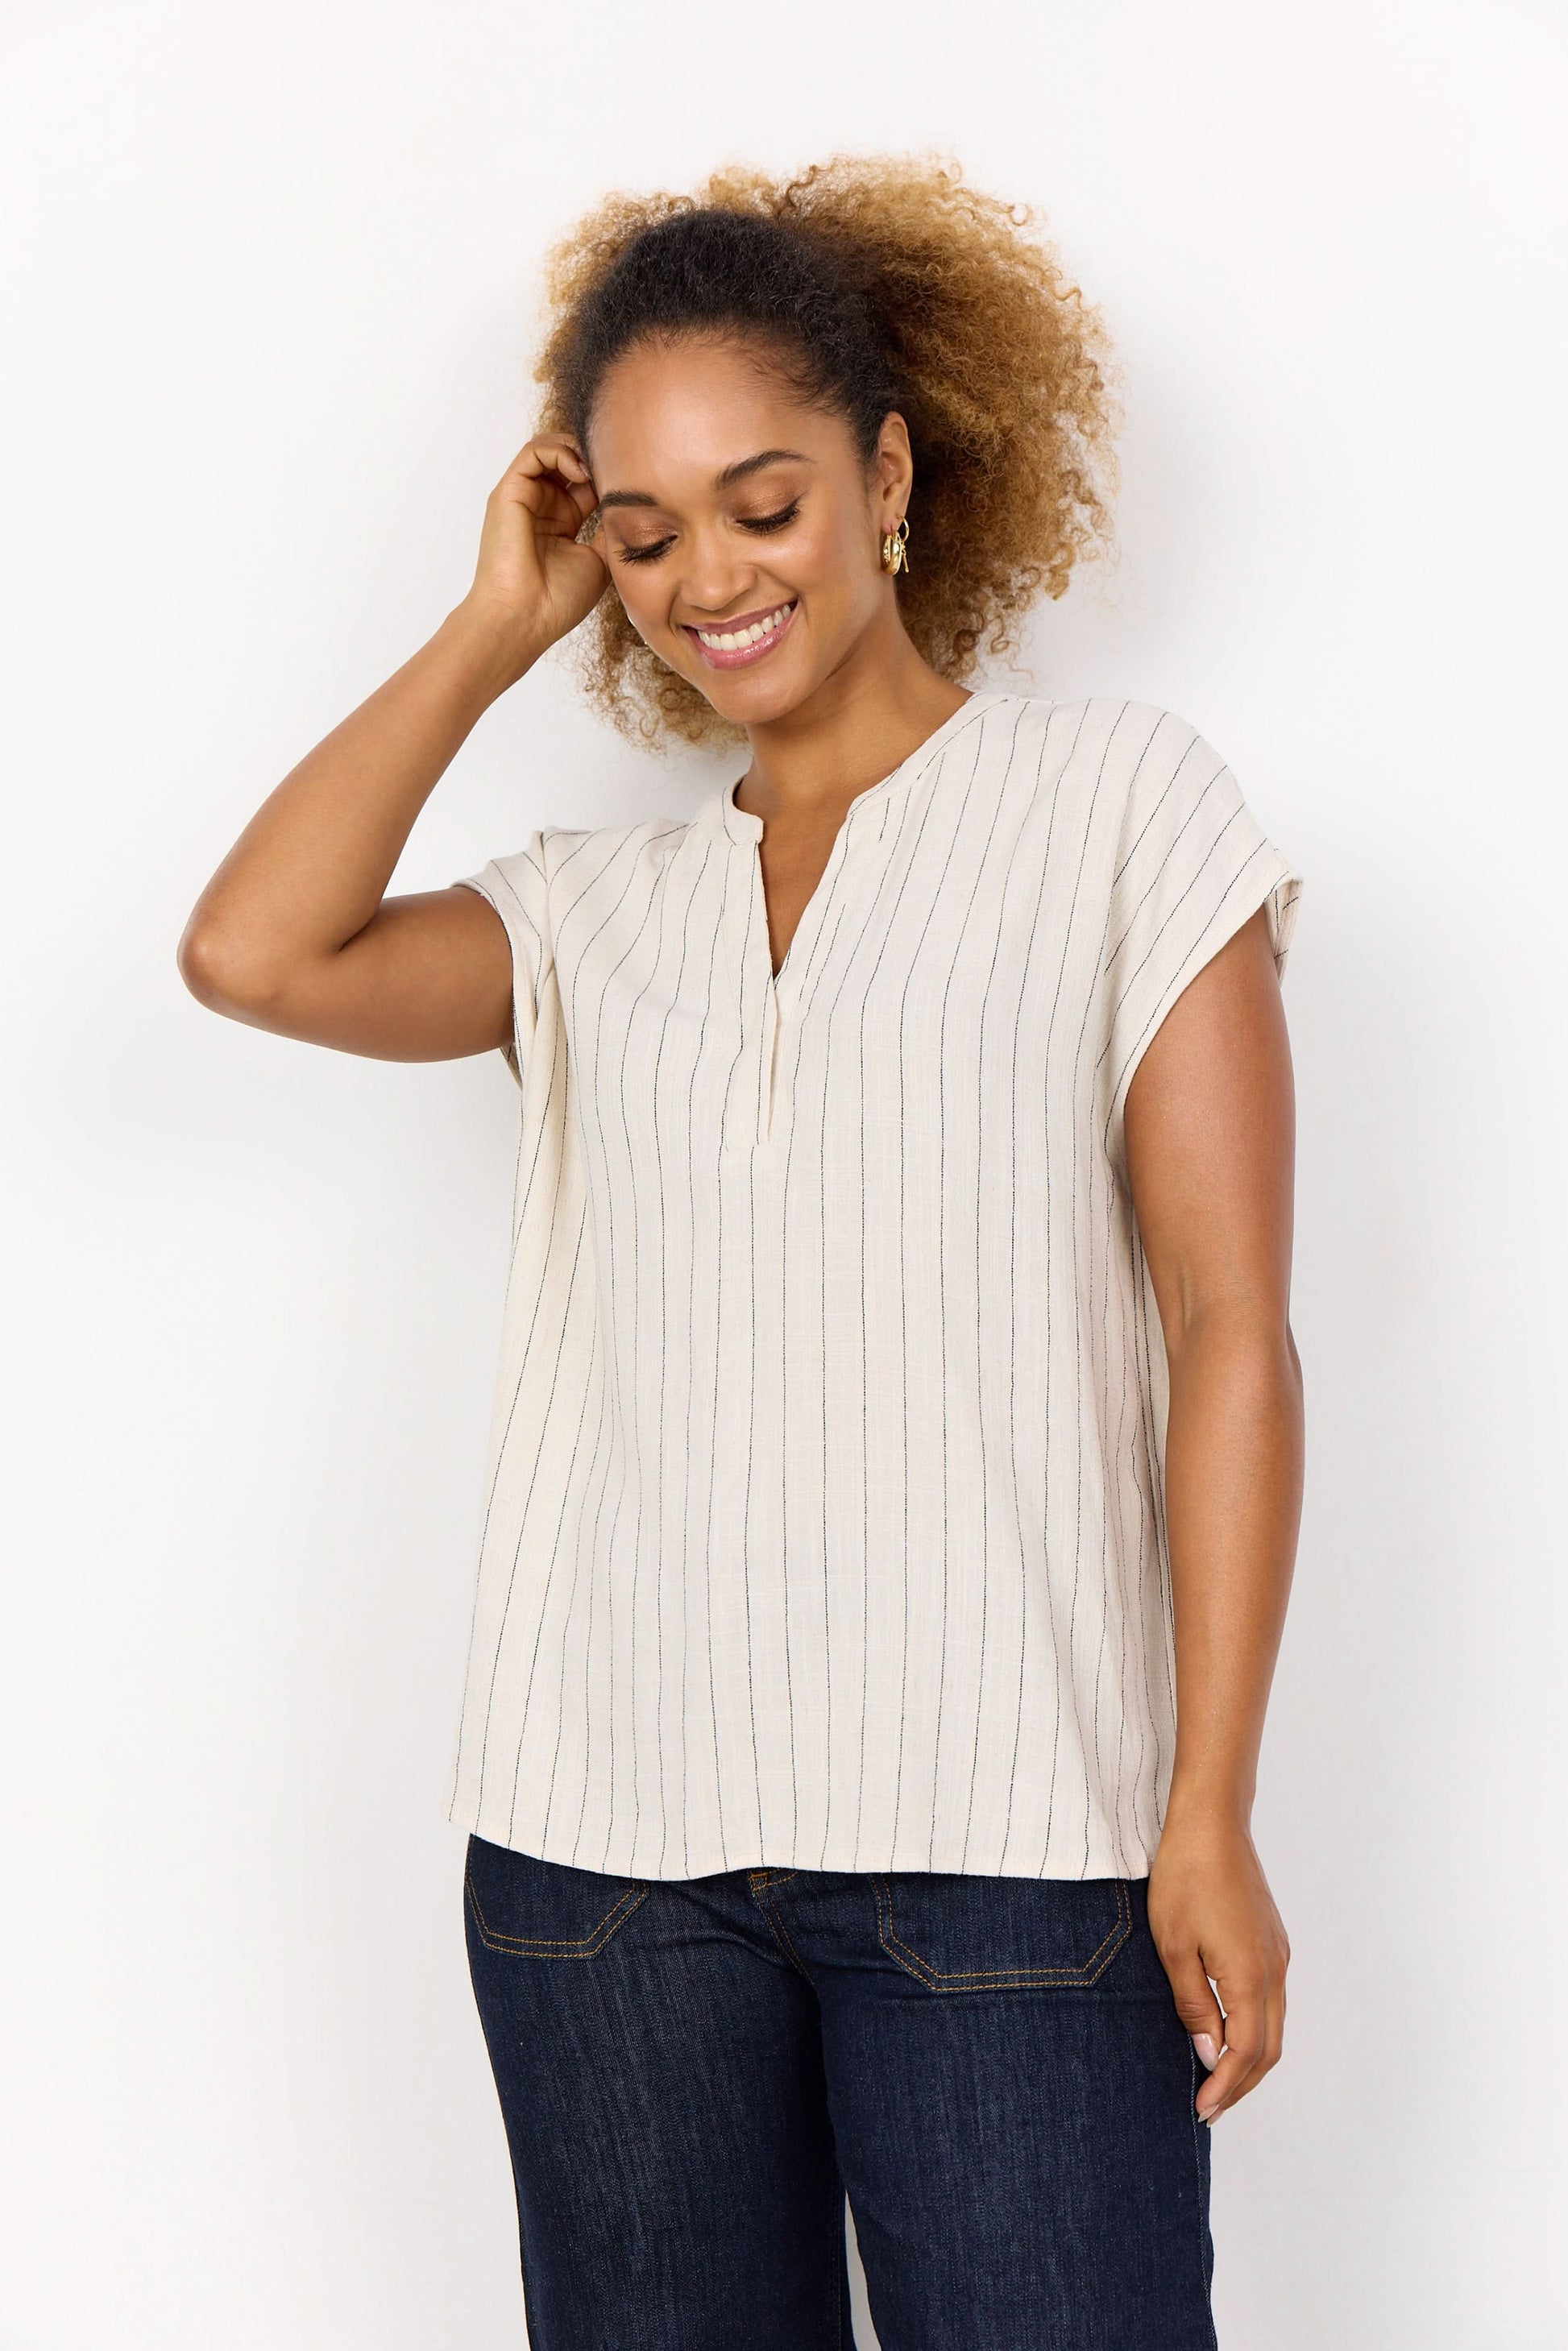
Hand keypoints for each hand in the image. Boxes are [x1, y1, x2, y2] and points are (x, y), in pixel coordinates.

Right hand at [455, 432, 607, 679]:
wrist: (524, 618)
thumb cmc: (558, 600)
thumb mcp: (600, 559)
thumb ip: (610, 528)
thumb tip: (630, 503)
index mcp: (560, 522)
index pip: (584, 481)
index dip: (607, 474)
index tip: (630, 480)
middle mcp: (540, 506)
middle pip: (567, 459)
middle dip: (594, 454)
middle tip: (618, 465)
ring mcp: (523, 497)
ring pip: (550, 448)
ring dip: (578, 449)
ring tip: (598, 468)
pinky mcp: (508, 492)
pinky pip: (533, 452)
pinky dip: (559, 451)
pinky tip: (581, 472)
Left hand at [1146, 1806, 1288, 2123]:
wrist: (1212, 1824)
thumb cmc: (1184, 1879)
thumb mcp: (1174, 1947)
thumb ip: (1194, 2006)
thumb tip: (1212, 2055)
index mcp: (1250, 1977)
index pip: (1244, 2053)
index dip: (1224, 2088)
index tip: (1200, 2111)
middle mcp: (1274, 1971)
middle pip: (1268, 2049)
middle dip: (1241, 2085)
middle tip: (1209, 2108)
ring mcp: (1277, 1955)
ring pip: (1273, 2026)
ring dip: (1249, 2059)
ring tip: (1216, 2080)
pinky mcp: (1272, 1941)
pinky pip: (1270, 2001)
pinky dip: (1253, 2029)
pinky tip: (1227, 2031)